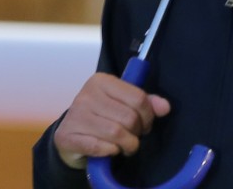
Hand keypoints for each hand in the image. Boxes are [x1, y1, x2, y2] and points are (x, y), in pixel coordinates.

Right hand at [53, 73, 171, 169]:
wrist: (71, 134)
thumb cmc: (100, 116)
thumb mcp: (122, 103)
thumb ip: (145, 103)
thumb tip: (165, 107)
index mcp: (101, 81)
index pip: (138, 98)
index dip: (148, 116)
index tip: (145, 124)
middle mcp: (86, 94)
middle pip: (129, 117)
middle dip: (137, 132)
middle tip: (133, 136)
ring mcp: (75, 115)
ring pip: (116, 133)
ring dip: (127, 144)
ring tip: (125, 145)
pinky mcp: (67, 136)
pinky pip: (100, 146)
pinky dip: (111, 151)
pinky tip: (110, 149)